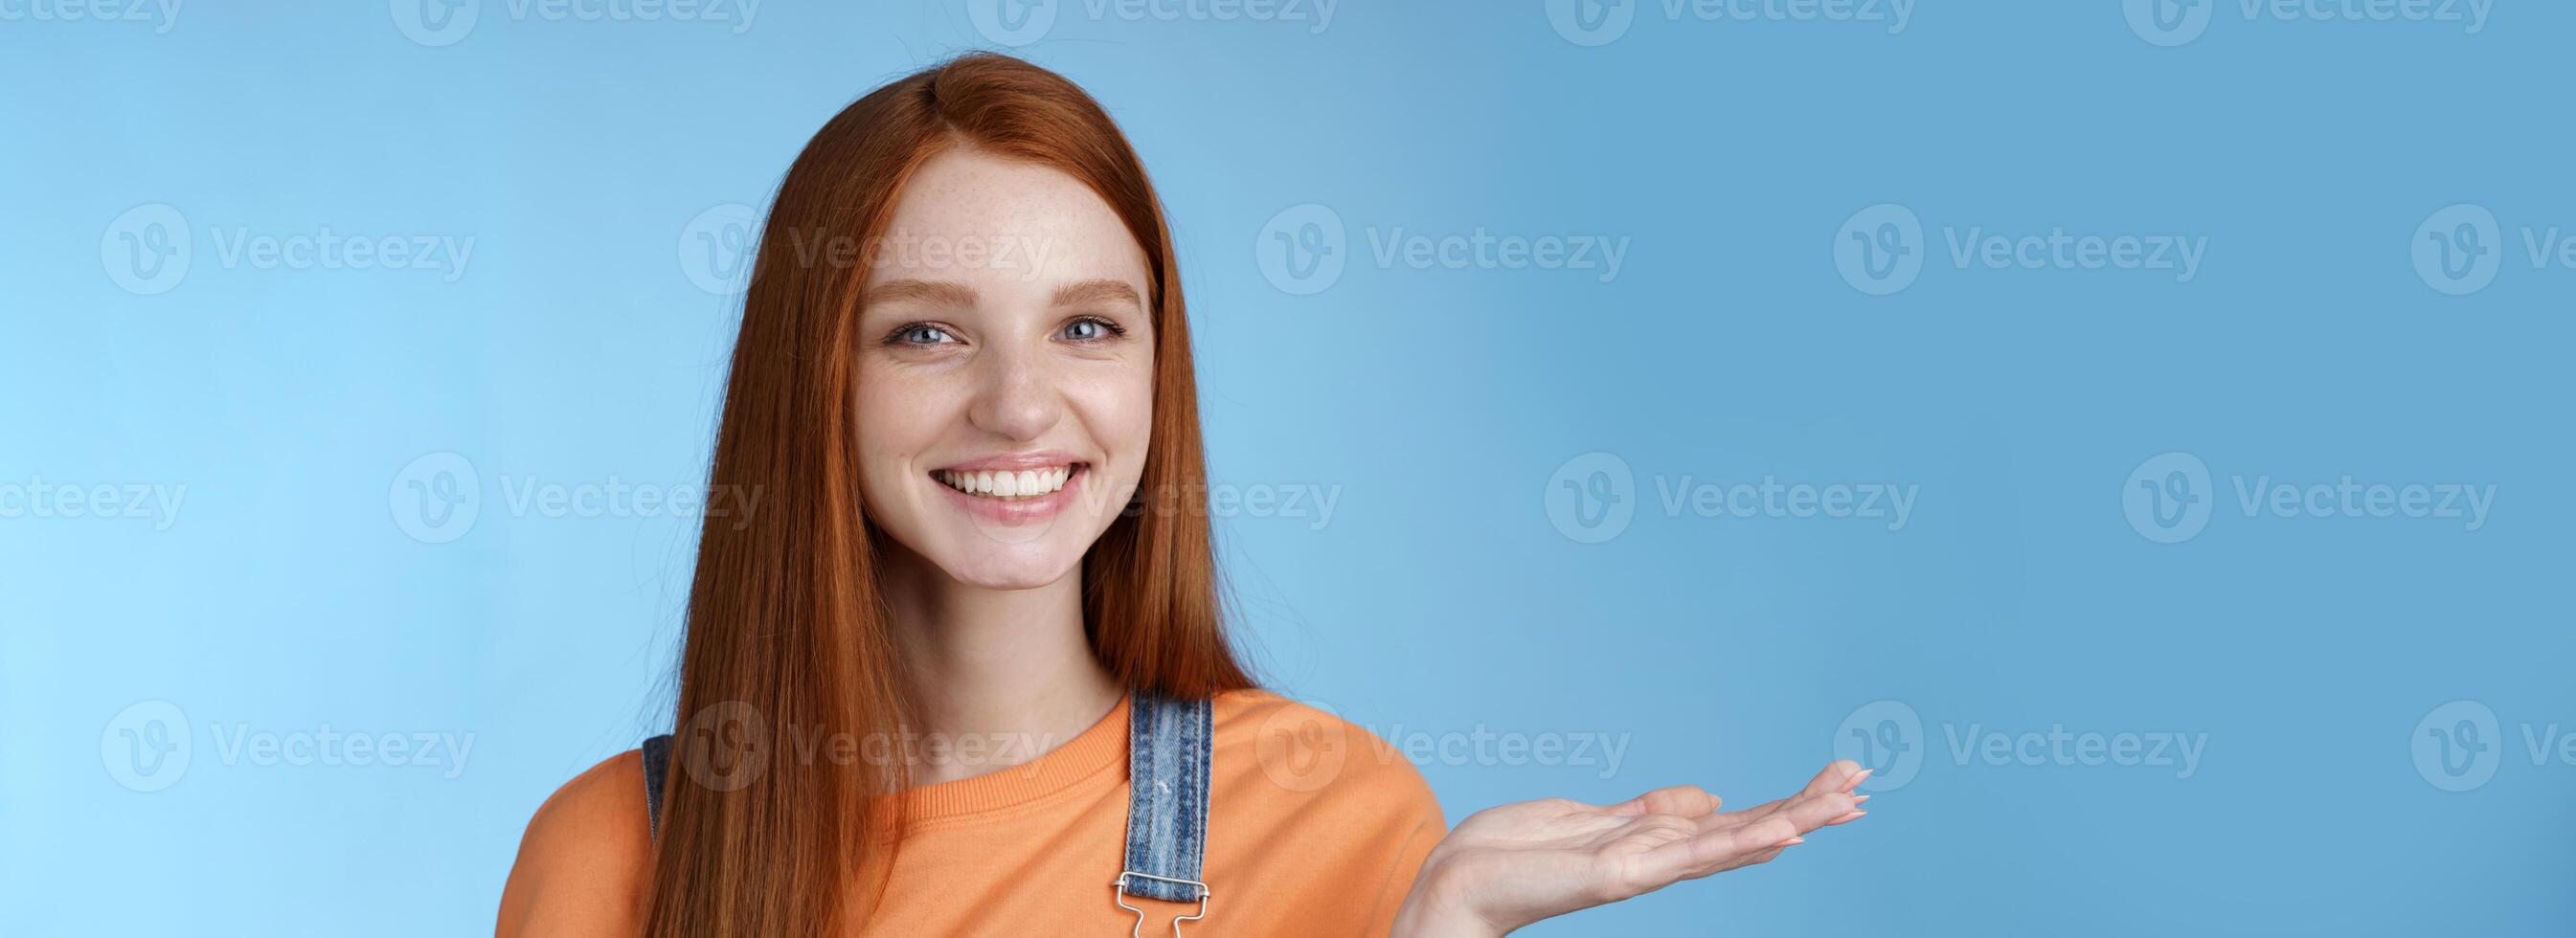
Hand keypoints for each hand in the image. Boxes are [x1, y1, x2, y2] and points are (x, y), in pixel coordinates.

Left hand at [1390, 760, 1873, 936]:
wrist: (1457, 885)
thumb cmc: (1511, 855)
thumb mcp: (1590, 817)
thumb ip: (1652, 809)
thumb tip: (1710, 796)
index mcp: (1654, 842)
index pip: (1737, 821)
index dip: (1788, 802)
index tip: (1841, 780)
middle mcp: (1659, 860)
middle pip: (1747, 832)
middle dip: (1807, 809)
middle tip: (1865, 785)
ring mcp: (1644, 869)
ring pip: (1731, 843)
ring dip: (1790, 821)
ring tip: (1844, 804)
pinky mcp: (1620, 874)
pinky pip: (1688, 856)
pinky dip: (1737, 843)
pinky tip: (1780, 832)